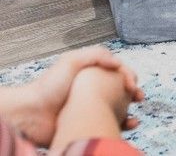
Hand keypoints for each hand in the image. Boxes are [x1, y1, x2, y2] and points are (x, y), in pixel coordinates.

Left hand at [21, 47, 142, 145]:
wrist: (32, 115)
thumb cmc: (47, 87)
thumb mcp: (71, 60)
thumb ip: (96, 55)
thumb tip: (118, 63)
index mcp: (90, 75)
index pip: (116, 73)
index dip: (128, 75)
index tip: (132, 82)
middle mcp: (92, 92)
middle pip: (121, 90)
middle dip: (134, 93)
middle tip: (138, 96)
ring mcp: (91, 109)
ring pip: (119, 109)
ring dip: (131, 111)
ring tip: (135, 112)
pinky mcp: (88, 124)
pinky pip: (110, 124)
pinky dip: (123, 125)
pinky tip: (128, 124)